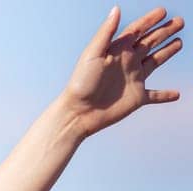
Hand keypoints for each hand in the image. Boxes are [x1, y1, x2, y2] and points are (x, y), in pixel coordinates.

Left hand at [61, 7, 181, 137]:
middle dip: (165, 31)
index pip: (137, 30)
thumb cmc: (81, 83)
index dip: (150, 20)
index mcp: (117, 50)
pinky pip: (155, 96)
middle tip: (180, 21)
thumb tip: (116, 9)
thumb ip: (106, 32)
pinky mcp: (137, 98)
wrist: (77, 113)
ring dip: (167, 52)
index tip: (163, 11)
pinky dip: (165, 95)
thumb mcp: (92, 54)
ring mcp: (133, 79)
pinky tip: (176, 94)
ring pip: (155, 62)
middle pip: (150, 42)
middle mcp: (127, 62)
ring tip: (179, 42)